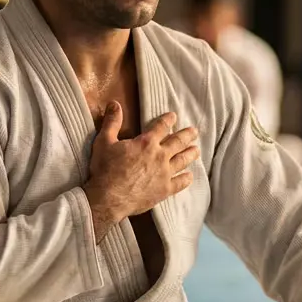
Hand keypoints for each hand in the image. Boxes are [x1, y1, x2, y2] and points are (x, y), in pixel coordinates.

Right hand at [83, 104, 198, 239]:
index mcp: (146, 142)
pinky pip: (180, 183)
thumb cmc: (105, 169)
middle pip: (178, 142)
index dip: (168, 120)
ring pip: (182, 160)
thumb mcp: (104, 141)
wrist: (108, 198)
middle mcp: (159, 156)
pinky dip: (186, 179)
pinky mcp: (164, 190)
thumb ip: (112, 122)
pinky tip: (189, 176)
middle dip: (187, 135)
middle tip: (194, 131)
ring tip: (197, 150)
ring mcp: (164, 174)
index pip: (161, 127)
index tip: (174, 116)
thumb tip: (114, 103)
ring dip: (191, 154)